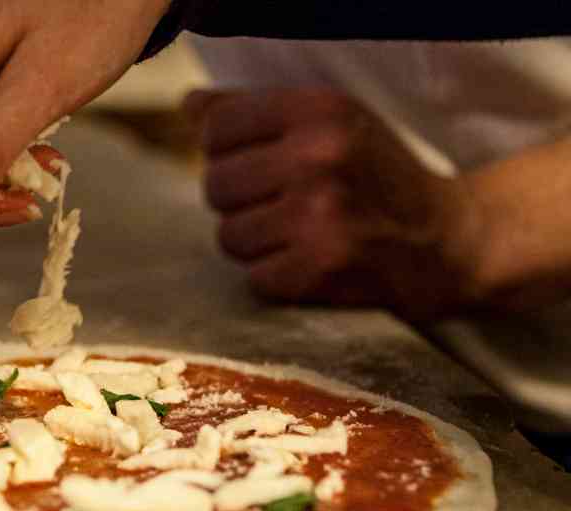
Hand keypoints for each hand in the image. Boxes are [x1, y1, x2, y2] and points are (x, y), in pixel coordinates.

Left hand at [186, 87, 491, 320]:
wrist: (446, 243)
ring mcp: (320, 215)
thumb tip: (190, 105)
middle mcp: (319, 157)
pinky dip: (276, 277)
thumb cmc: (374, 177)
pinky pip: (255, 278)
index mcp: (320, 110)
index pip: (218, 128)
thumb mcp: (329, 124)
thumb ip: (256, 111)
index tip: (260, 164)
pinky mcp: (321, 267)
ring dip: (256, 244)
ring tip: (299, 235)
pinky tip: (310, 263)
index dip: (226, 152)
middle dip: (240, 202)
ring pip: (229, 237)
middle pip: (216, 185)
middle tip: (286, 206)